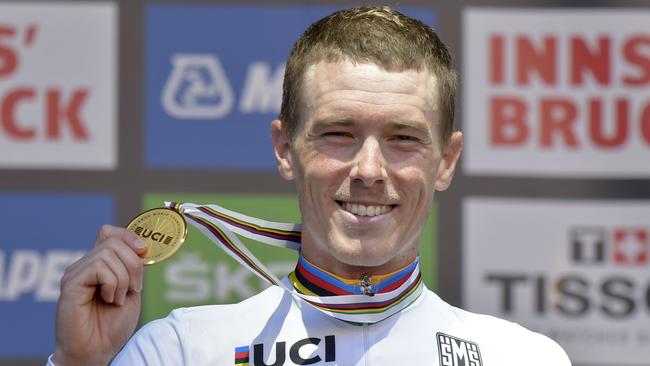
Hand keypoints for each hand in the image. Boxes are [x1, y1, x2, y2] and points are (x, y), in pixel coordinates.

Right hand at [53, 225, 146, 365]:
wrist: (96, 351)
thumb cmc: (111, 326)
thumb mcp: (131, 290)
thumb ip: (134, 268)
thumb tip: (142, 246)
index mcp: (99, 265)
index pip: (109, 233)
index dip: (128, 236)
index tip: (143, 251)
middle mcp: (84, 265)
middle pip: (114, 241)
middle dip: (134, 264)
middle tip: (133, 289)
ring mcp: (76, 273)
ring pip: (108, 254)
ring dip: (123, 279)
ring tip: (117, 299)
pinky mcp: (70, 283)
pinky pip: (99, 268)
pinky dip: (113, 284)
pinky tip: (108, 300)